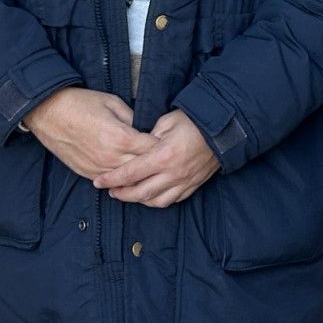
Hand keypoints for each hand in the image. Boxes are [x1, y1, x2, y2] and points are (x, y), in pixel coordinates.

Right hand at [21, 87, 154, 178]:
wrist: (48, 112)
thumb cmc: (80, 103)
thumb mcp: (112, 102)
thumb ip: (132, 118)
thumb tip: (144, 129)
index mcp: (121, 137)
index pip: (152, 150)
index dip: (163, 147)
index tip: (169, 144)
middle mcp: (111, 157)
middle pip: (143, 169)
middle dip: (154, 164)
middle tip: (163, 160)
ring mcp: (98, 168)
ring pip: (127, 181)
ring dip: (138, 176)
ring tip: (148, 171)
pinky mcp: (86, 173)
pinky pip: (110, 182)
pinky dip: (120, 180)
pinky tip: (127, 175)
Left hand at [94, 110, 218, 207]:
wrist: (224, 130)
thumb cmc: (194, 121)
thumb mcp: (166, 121)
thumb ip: (148, 136)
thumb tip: (137, 146)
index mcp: (163, 156)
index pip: (131, 172)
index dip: (112, 179)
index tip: (98, 182)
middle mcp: (172, 173)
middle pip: (140, 192)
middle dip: (121, 194)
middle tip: (110, 190)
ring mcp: (184, 182)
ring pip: (156, 201)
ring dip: (139, 200)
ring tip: (128, 194)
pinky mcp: (193, 185)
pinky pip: (172, 200)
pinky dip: (157, 200)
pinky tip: (149, 196)